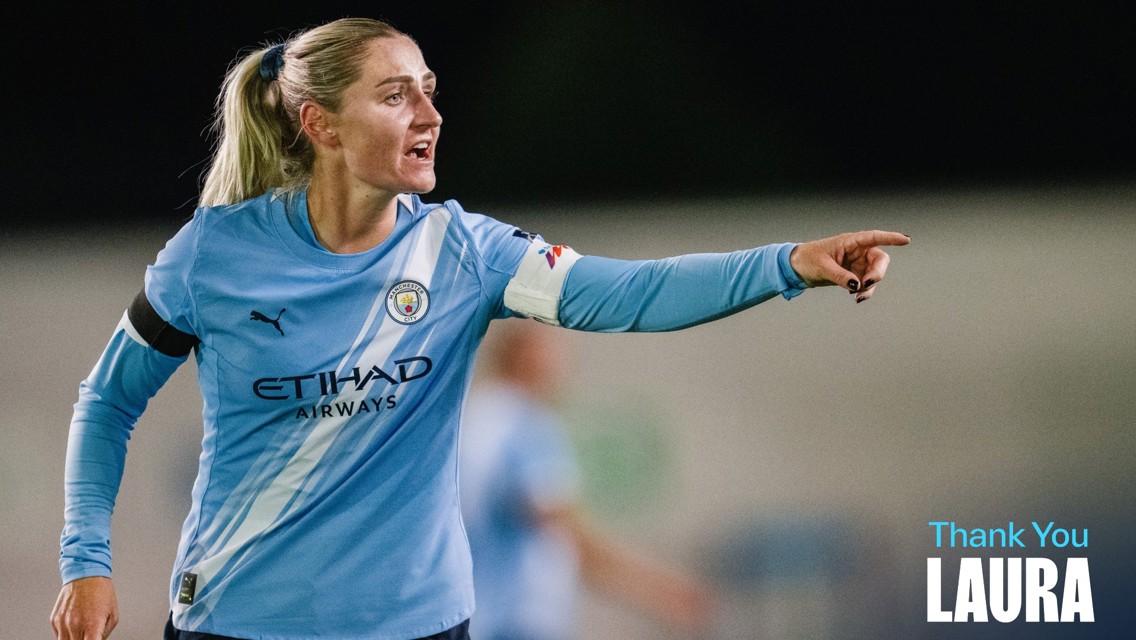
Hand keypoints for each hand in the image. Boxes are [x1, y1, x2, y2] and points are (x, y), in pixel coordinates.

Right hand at [51, 576, 118, 639]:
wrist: (86, 574)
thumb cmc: (102, 592)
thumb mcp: (112, 615)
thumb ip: (104, 634)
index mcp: (92, 624)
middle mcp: (75, 625)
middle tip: (89, 634)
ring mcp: (62, 623)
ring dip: (74, 639)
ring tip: (82, 630)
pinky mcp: (54, 620)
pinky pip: (58, 635)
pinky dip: (66, 634)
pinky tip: (74, 624)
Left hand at [789, 229, 909, 301]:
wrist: (797, 268)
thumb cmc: (808, 259)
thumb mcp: (823, 267)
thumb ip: (840, 276)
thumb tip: (856, 285)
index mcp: (850, 242)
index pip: (874, 237)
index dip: (891, 238)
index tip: (906, 240)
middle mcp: (857, 252)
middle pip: (880, 259)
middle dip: (878, 273)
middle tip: (867, 284)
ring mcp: (856, 264)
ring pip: (874, 275)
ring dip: (870, 286)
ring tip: (858, 296)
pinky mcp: (853, 275)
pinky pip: (865, 284)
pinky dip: (864, 291)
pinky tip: (856, 297)